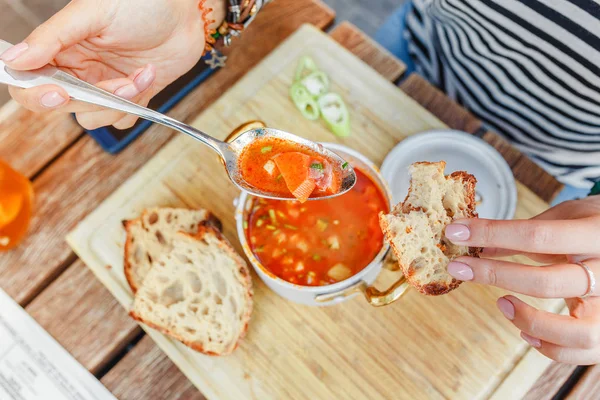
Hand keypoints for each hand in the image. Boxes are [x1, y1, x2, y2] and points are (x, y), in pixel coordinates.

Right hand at [0, 0, 224, 129]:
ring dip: (120, 102)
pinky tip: (149, 77)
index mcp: (60, 48)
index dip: (37, 94)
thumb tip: (14, 60)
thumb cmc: (141, 3)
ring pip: (94, 118)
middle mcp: (78, 70)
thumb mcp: (92, 13)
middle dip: (94, 98)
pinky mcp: (130, 97)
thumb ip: (52, 37)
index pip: (28, 81)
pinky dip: (137, 105)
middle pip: (64, 105)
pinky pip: (122, 119)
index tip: (59, 93)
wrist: (185, 14)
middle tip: (119, 83)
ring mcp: (104, 85)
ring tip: (140, 74)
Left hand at [444, 196, 599, 364]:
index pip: (538, 236)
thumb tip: (475, 242)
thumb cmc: (593, 224)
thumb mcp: (563, 217)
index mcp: (595, 234)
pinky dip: (552, 348)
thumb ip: (524, 232)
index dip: (491, 233)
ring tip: (501, 304)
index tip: (456, 232)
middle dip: (495, 275)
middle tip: (459, 267)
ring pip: (578, 331)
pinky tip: (525, 331)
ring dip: (531, 320)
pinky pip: (585, 351)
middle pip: (548, 283)